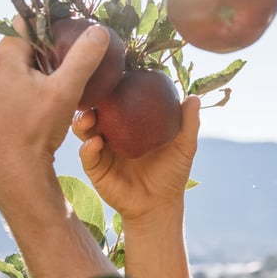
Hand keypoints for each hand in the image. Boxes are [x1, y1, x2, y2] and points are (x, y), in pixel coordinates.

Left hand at [0, 26, 108, 199]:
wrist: (15, 168)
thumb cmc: (37, 128)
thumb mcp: (65, 90)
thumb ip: (83, 57)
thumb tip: (99, 29)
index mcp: (3, 56)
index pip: (28, 21)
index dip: (53, 22)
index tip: (75, 29)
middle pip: (25, 40)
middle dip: (50, 43)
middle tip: (76, 51)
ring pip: (21, 59)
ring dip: (43, 62)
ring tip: (67, 71)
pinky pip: (16, 76)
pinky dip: (34, 77)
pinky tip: (52, 91)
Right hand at [72, 93, 200, 222]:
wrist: (160, 205)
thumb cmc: (172, 173)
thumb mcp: (183, 146)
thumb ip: (188, 123)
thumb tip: (193, 97)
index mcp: (129, 122)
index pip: (118, 98)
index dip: (113, 85)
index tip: (112, 72)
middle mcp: (112, 131)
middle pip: (96, 108)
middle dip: (91, 98)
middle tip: (95, 92)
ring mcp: (101, 149)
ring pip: (84, 128)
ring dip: (83, 120)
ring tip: (90, 117)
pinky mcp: (95, 168)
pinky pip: (87, 155)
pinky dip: (88, 147)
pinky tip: (95, 143)